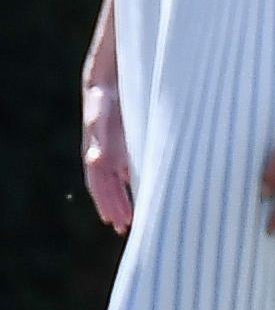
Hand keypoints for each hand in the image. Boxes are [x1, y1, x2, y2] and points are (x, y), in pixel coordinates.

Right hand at [81, 85, 134, 234]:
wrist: (108, 80)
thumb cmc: (105, 99)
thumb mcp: (102, 116)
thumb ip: (102, 139)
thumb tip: (96, 161)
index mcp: (95, 152)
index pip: (99, 184)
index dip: (106, 202)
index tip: (115, 221)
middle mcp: (103, 154)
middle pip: (108, 187)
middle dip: (116, 207)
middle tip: (126, 228)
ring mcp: (114, 150)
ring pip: (117, 181)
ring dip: (124, 200)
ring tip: (132, 220)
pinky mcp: (126, 144)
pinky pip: (128, 169)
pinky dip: (133, 183)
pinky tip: (142, 193)